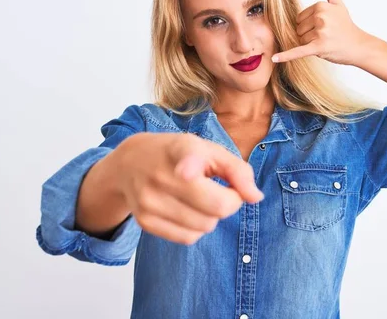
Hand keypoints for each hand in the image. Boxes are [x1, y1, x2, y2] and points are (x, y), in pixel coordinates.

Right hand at [115, 132, 263, 244]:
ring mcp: (150, 201)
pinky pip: (188, 238)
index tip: (186, 172)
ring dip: (212, 217)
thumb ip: (238, 170)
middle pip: (217, 207)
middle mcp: (161, 175)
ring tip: (198, 198)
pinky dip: (196, 228)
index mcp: (180, 149)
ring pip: (205, 227)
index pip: (186, 160)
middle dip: (228, 203)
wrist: (131, 163)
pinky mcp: (144, 222)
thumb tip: (256, 198)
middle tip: (218, 189)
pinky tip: (186, 210)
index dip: (189, 169)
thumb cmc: (180, 155)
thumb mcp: (210, 150)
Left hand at [271, 0, 378, 65]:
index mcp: (321, 6)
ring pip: (300, 40)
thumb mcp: (339, 5)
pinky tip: (274, 58)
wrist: (359, 46)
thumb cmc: (346, 26)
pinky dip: (286, 56)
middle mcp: (320, 17)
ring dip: (309, 45)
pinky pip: (298, 51)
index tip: (324, 28)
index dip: (309, 26)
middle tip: (325, 37)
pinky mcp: (319, 47)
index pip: (300, 18)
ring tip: (326, 43)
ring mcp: (320, 32)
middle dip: (308, 36)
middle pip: (299, 29)